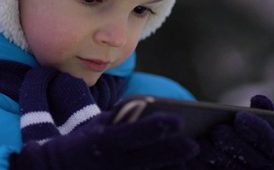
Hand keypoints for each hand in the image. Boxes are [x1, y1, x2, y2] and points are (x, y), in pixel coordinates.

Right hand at [11, 111, 198, 169]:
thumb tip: (150, 109)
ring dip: (170, 168)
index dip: (160, 126)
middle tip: (193, 145)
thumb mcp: (96, 125)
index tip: (178, 121)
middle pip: (152, 159)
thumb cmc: (80, 143)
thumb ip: (121, 118)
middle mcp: (113, 163)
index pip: (139, 132)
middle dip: (175, 152)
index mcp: (105, 141)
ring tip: (184, 161)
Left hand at [189, 95, 273, 169]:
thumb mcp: (265, 130)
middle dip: (231, 142)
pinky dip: (200, 166)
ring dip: (213, 155)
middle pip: (246, 158)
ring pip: (228, 169)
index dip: (257, 130)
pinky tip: (188, 154)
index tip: (240, 117)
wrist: (246, 168)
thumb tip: (259, 98)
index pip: (272, 145)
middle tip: (216, 129)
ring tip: (199, 140)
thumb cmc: (256, 144)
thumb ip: (263, 115)